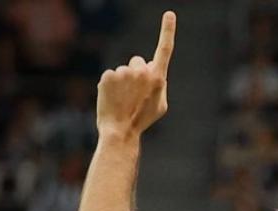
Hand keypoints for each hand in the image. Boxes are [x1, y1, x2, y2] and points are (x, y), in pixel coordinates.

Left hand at [96, 11, 174, 138]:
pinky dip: (110, 86)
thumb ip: (159, 84)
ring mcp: (124, 73)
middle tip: (133, 94)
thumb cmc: (142, 119)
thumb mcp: (160, 105)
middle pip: (138, 62)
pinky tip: (112, 99)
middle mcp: (142, 72)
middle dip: (136, 73)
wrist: (120, 130)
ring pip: (123, 71)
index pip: (165, 50)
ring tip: (122, 100)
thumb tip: (151, 70)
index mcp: (158, 78)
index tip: (169, 14)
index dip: (168, 30)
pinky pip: (111, 76)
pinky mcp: (108, 75)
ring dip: (122, 83)